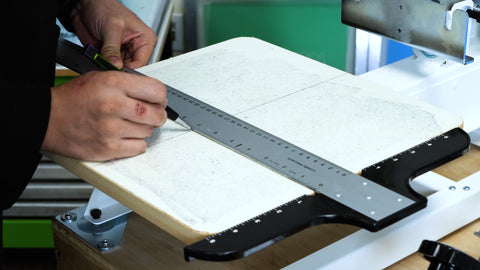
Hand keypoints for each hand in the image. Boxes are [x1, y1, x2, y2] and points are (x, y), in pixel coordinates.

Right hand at [41, 71, 167, 160]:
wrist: (47, 118)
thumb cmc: (73, 98)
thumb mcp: (100, 77)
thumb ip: (128, 83)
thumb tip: (153, 93)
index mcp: (113, 84)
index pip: (157, 91)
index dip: (160, 97)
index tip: (157, 100)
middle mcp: (114, 105)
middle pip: (157, 114)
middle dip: (158, 114)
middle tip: (151, 114)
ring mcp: (111, 129)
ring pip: (149, 131)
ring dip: (144, 129)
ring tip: (130, 124)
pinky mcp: (108, 149)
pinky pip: (139, 147)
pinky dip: (136, 143)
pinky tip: (126, 136)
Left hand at [70, 0, 156, 68]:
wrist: (85, 5)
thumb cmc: (104, 7)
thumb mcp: (111, 27)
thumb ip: (112, 49)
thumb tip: (115, 65)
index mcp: (145, 39)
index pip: (142, 63)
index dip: (130, 69)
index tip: (117, 71)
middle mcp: (136, 47)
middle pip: (132, 68)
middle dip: (119, 69)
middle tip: (108, 66)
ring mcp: (123, 52)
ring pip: (120, 69)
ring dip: (110, 68)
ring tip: (102, 60)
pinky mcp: (112, 55)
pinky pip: (109, 67)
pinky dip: (103, 66)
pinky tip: (99, 61)